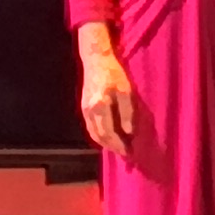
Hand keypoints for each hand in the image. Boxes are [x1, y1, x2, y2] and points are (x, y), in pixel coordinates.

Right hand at [78, 41, 136, 157]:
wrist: (96, 60)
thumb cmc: (115, 74)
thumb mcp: (127, 91)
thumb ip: (128, 113)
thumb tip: (129, 133)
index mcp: (99, 108)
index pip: (109, 134)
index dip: (119, 145)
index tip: (130, 152)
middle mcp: (89, 112)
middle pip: (100, 137)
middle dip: (113, 147)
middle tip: (126, 154)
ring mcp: (84, 111)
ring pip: (93, 134)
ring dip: (105, 143)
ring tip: (118, 148)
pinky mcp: (84, 108)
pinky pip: (91, 128)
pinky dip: (99, 136)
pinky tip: (108, 137)